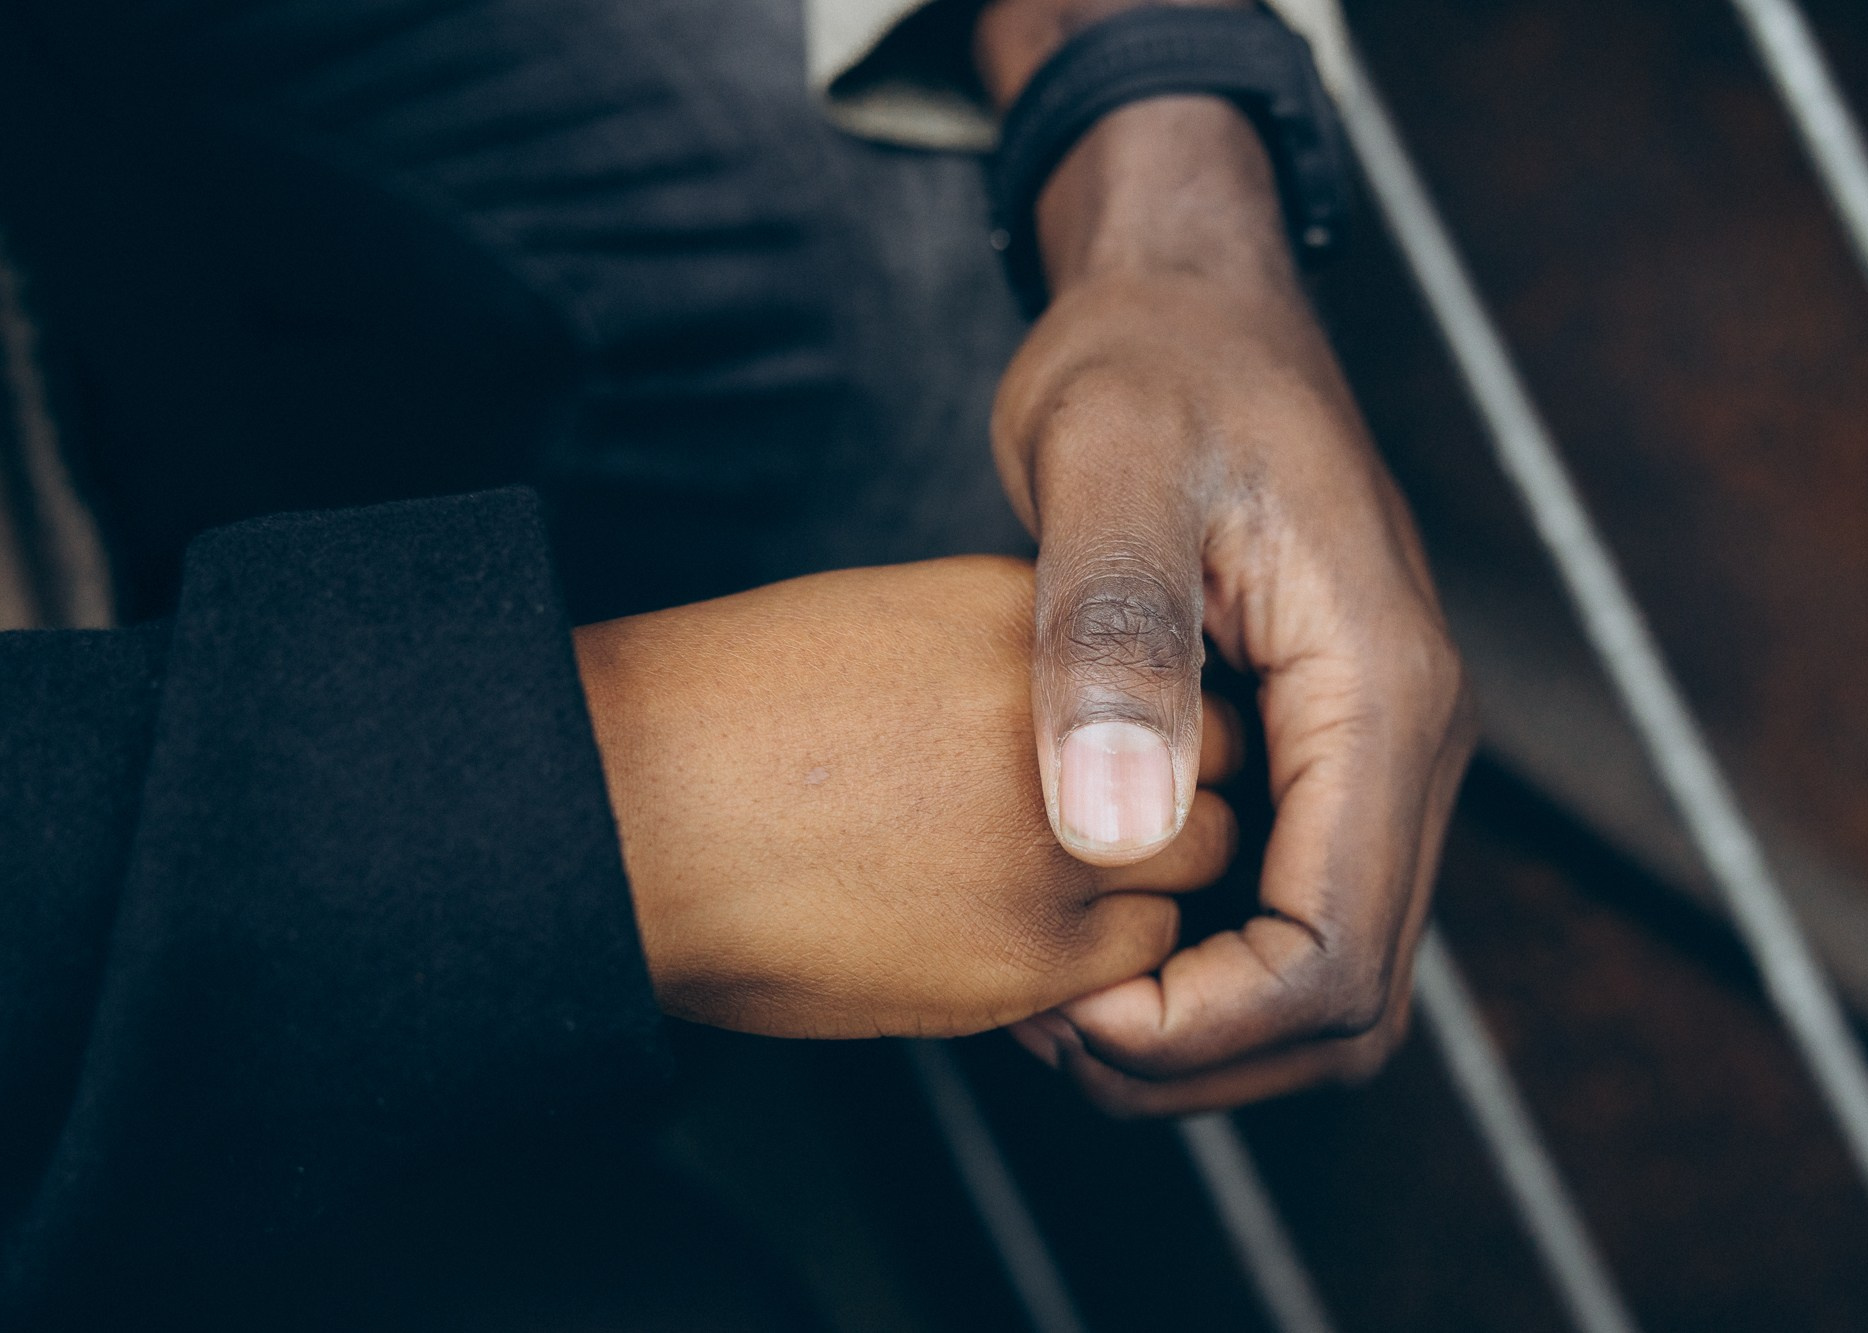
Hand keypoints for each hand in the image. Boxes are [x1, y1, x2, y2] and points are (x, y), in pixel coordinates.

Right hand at [573, 557, 1238, 1039]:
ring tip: (1049, 887)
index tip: (1126, 751)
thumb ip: (1011, 663)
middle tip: (1113, 826)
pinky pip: (1133, 966)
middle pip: (1221, 766)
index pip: (1182, 672)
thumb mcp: (890, 625)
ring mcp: (1063, 843)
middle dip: (1181, 798)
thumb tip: (1075, 718)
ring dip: (1145, 886)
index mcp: (1034, 620)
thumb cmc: (724, 714)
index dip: (1163, 720)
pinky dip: (1099, 963)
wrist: (626, 809)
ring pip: (1194, 876)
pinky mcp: (1032, 956)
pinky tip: (1012, 940)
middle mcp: (1073, 722)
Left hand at [979, 5, 1476, 1113]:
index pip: (1334, 954)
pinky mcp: (1317, 748)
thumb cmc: (1152, 362)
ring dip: (1198, 1021)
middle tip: (1041, 1024)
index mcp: (1383, 694)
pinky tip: (1079, 917)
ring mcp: (1367, 751)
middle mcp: (1403, 742)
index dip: (1205, 1028)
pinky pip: (1283, 906)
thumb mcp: (1109, 465)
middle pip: (1345, 1000)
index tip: (1061, 1011)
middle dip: (1201, 1054)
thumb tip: (1116, 836)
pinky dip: (1194, 958)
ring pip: (1321, 970)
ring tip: (1047, 985)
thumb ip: (1116, 639)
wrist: (1190, 298)